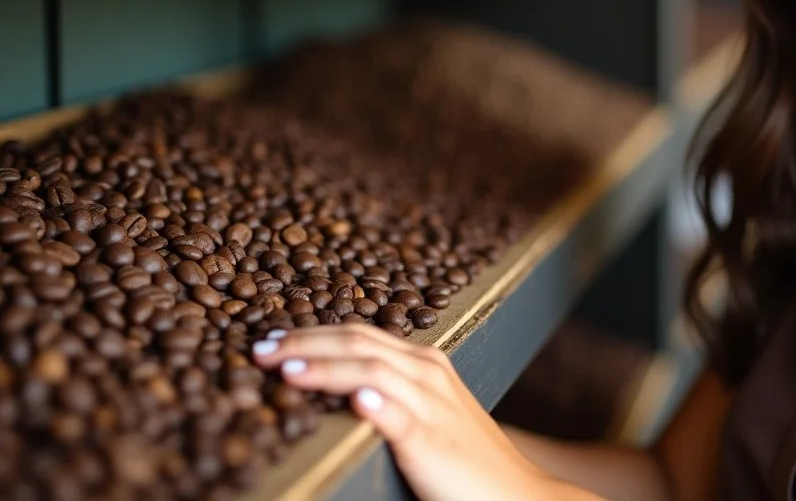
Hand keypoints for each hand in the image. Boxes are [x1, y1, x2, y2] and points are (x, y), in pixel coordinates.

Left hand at [252, 323, 577, 500]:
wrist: (514, 493)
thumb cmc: (464, 460)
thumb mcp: (426, 415)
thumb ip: (388, 395)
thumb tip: (336, 390)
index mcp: (424, 362)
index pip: (360, 334)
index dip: (312, 333)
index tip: (269, 342)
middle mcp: (428, 373)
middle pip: (358, 342)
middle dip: (305, 342)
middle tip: (259, 350)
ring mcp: (431, 404)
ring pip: (371, 370)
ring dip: (325, 367)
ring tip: (287, 371)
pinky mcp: (431, 440)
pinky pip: (400, 415)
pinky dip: (377, 403)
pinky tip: (355, 401)